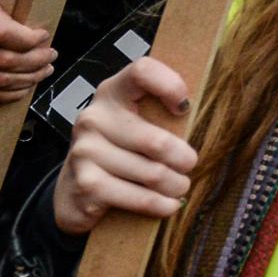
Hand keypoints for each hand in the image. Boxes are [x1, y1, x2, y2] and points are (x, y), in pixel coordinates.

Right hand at [54, 58, 195, 234]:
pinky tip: (169, 205)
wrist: (74, 191)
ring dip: (175, 184)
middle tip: (191, 165)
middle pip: (156, 140)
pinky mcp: (86, 183)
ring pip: (151, 172)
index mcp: (111, 92)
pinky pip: (137, 196)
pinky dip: (159, 204)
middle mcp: (93, 117)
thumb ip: (159, 112)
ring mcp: (86, 151)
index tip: (185, 108)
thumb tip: (203, 115)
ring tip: (182, 186)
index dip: (170, 84)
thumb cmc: (118, 150)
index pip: (142, 71)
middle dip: (183, 159)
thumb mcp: (134, 122)